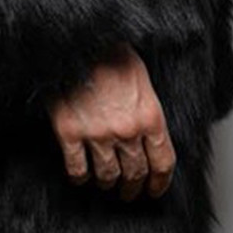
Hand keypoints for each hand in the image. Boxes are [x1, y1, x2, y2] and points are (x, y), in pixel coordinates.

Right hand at [45, 44, 176, 201]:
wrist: (78, 39)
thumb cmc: (111, 54)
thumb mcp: (142, 79)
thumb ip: (148, 111)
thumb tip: (152, 137)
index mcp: (150, 115)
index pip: (163, 163)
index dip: (160, 182)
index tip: (155, 190)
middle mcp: (127, 130)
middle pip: (136, 174)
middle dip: (134, 188)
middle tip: (130, 192)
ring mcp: (97, 134)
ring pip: (108, 176)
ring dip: (108, 184)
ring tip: (107, 184)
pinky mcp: (69, 133)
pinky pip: (78, 169)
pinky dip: (81, 177)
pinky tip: (82, 175)